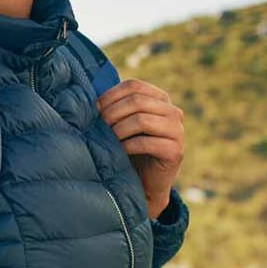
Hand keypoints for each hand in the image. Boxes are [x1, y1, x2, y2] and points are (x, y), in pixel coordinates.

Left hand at [96, 79, 183, 217]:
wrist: (144, 182)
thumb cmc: (129, 149)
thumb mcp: (123, 123)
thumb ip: (115, 107)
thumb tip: (89, 97)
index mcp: (160, 99)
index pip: (134, 85)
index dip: (111, 95)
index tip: (95, 109)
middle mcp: (173, 111)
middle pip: (137, 101)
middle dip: (112, 113)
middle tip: (99, 126)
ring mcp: (177, 131)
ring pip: (141, 120)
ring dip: (119, 130)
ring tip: (109, 139)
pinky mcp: (175, 151)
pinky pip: (146, 143)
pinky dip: (128, 146)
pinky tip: (120, 151)